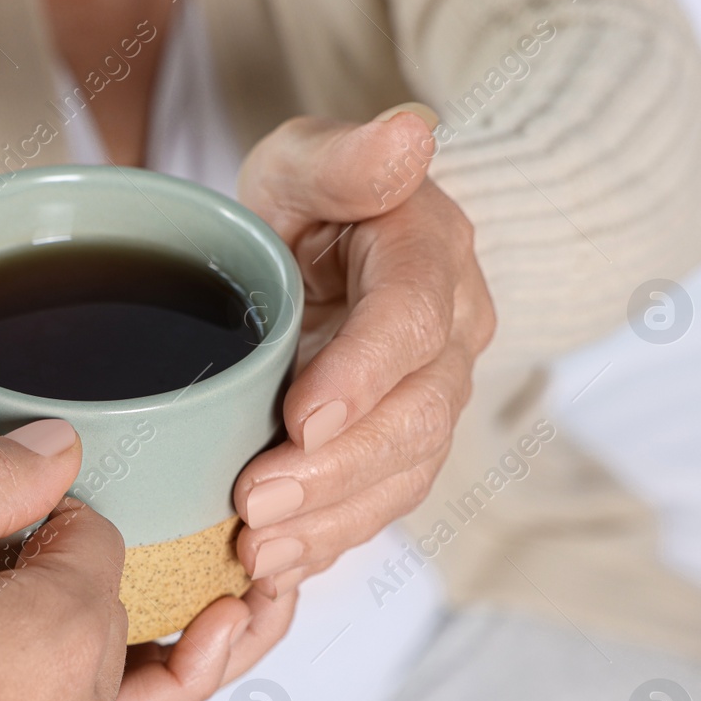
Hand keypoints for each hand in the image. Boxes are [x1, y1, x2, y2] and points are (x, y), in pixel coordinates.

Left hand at [101, 110, 492, 700]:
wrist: (332, 256)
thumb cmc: (310, 204)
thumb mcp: (307, 161)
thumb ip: (345, 156)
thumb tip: (408, 133)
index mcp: (429, 260)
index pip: (409, 322)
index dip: (361, 375)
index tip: (300, 417)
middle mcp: (447, 339)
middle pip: (413, 419)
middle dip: (334, 471)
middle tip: (253, 505)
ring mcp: (428, 402)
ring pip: (402, 477)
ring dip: (330, 522)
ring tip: (257, 554)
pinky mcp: (397, 450)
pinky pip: (378, 506)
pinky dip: (329, 542)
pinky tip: (275, 568)